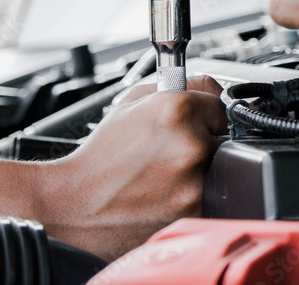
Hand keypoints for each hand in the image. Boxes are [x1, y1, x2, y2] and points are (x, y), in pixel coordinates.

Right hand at [0, 75, 226, 260]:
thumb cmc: (101, 155)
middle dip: (205, 138)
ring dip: (202, 167)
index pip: (220, 103)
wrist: (75, 203)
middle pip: (223, 135)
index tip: (196, 119)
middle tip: (175, 148)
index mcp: (177, 111)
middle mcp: (191, 145)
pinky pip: (211, 194)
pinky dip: (195, 192)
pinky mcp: (194, 212)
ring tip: (168, 171)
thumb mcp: (132, 101)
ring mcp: (194, 182)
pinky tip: (167, 190)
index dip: (205, 112)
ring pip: (219, 166)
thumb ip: (179, 85)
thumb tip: (211, 86)